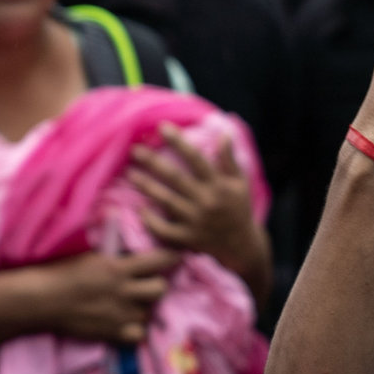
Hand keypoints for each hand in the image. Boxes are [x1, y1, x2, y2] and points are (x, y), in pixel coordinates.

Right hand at [39, 249, 180, 344]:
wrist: (42, 300)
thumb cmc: (62, 272)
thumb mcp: (91, 256)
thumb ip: (115, 252)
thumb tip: (127, 231)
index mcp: (118, 268)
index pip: (159, 260)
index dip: (169, 258)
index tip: (173, 257)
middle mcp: (124, 291)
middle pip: (160, 289)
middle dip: (156, 286)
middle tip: (147, 285)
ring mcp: (120, 314)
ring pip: (150, 312)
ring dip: (144, 308)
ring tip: (133, 304)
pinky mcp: (112, 333)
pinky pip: (139, 335)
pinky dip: (136, 330)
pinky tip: (127, 323)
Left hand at [132, 128, 262, 270]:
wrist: (242, 247)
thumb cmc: (239, 210)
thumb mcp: (241, 183)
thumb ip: (230, 159)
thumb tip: (223, 133)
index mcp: (218, 185)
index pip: (197, 159)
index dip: (179, 142)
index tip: (162, 127)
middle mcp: (206, 201)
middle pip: (176, 178)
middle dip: (154, 162)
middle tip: (135, 149)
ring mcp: (195, 221)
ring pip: (166, 201)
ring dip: (147, 187)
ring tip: (131, 173)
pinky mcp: (188, 239)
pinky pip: (165, 230)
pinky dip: (152, 221)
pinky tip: (141, 210)